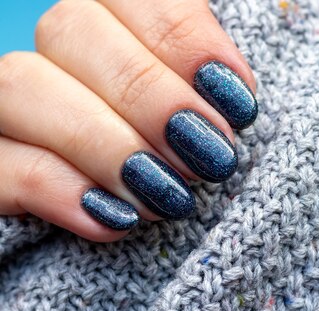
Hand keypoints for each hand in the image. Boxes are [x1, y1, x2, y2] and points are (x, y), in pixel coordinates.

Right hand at [0, 0, 256, 240]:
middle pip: (70, 29)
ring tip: (170, 197)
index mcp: (108, 20)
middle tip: (210, 156)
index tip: (237, 103)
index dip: (184, 40)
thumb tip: (229, 95)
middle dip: (150, 97)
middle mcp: (51, 51)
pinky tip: (118, 219)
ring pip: (21, 85)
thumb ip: (207, 87)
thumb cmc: (186, 160)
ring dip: (106, 145)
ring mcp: (8, 105)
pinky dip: (61, 192)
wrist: (134, 223)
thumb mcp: (207, 115)